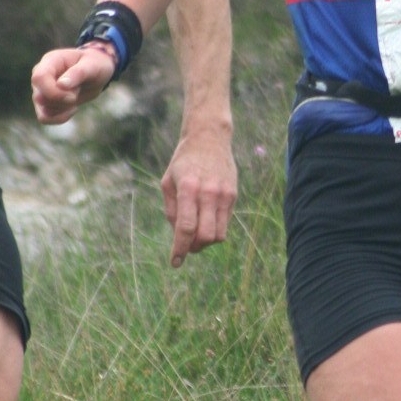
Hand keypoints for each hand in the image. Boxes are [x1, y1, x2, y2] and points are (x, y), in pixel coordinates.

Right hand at [31, 44, 115, 123]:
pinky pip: (45, 118)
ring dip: (63, 109)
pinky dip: (60, 118)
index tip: (73, 96)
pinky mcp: (44, 103)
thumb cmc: (94, 65)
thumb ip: (78, 73)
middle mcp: (40, 76)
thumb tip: (61, 85)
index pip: (39, 78)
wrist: (95, 74)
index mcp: (50, 61)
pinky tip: (72, 109)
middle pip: (40, 97)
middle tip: (76, 94)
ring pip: (43, 110)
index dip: (54, 92)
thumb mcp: (92, 66)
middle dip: (62, 102)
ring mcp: (40, 90)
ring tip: (75, 98)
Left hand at [160, 127, 238, 266]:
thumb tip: (178, 236)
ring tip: (195, 234)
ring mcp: (224, 194)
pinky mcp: (233, 195)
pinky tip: (205, 221)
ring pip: (218, 234)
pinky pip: (225, 223)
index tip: (175, 263)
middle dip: (193, 247)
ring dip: (205, 242)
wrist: (209, 138)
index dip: (179, 249)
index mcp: (188, 188)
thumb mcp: (167, 182)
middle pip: (205, 236)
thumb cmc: (184, 161)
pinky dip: (214, 230)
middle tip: (186, 246)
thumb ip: (171, 210)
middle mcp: (208, 193)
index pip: (185, 227)